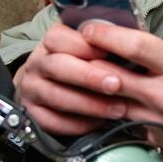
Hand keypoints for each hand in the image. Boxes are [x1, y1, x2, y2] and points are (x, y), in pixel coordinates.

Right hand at [13, 19, 128, 136]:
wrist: (48, 85)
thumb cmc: (80, 62)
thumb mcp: (88, 45)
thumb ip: (103, 41)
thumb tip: (131, 37)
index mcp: (51, 41)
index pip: (60, 38)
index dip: (86, 46)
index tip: (110, 52)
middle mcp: (37, 64)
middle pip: (58, 66)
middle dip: (89, 76)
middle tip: (116, 84)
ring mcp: (32, 89)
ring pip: (57, 97)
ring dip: (90, 104)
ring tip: (118, 109)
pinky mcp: (34, 114)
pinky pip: (53, 122)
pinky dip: (78, 124)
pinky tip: (100, 123)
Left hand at [78, 21, 162, 161]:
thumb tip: (135, 47)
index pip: (135, 45)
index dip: (106, 34)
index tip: (89, 27)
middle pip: (111, 76)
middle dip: (86, 63)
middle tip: (71, 52)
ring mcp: (155, 121)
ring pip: (110, 103)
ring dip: (92, 91)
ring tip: (78, 78)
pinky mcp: (152, 140)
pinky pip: (124, 124)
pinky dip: (112, 113)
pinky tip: (102, 106)